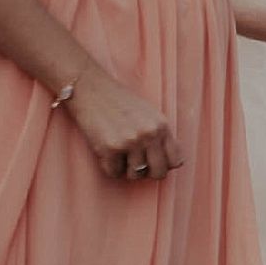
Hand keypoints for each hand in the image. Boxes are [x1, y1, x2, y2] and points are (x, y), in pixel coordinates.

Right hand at [62, 64, 184, 182]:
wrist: (90, 88)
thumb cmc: (118, 102)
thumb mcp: (149, 114)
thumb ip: (160, 135)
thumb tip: (170, 163)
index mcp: (162, 126)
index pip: (176, 162)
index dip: (164, 165)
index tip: (153, 162)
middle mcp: (150, 134)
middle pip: (158, 173)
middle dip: (147, 173)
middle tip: (135, 165)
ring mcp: (130, 142)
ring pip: (135, 175)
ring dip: (126, 169)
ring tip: (119, 154)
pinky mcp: (110, 148)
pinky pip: (114, 172)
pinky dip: (109, 166)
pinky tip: (106, 152)